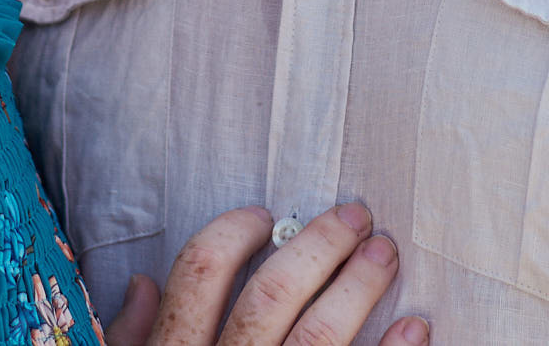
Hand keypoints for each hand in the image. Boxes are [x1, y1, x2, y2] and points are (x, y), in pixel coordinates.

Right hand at [103, 202, 426, 345]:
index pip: (198, 274)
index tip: (264, 217)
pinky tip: (415, 330)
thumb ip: (133, 342)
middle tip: (355, 216)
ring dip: (360, 287)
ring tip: (384, 255)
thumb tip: (142, 284)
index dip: (233, 234)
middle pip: (272, 295)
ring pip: (320, 338)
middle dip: (318, 244)